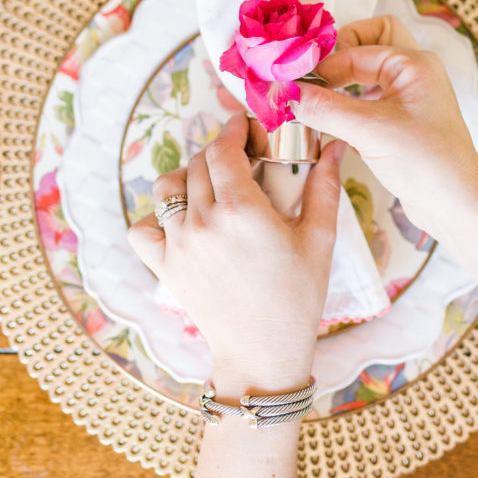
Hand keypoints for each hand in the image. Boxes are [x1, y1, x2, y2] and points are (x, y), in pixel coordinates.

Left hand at [127, 113, 343, 394]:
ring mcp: (177, 244)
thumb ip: (323, 187)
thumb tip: (334, 147)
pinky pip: (142, 228)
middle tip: (240, 159)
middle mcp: (202, 221)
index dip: (232, 130)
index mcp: (240, 209)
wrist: (263, 351)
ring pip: (167, 187)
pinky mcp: (164, 266)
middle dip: (218, 152)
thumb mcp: (319, 239)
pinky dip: (156, 218)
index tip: (244, 126)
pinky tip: (181, 221)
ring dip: (188, 178)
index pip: (222, 148)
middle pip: (198, 163)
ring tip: (212, 189)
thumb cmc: (297, 297)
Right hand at [292, 15, 477, 237]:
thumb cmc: (428, 163)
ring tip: (317, 99)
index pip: (356, 48)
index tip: (293, 82)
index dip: (322, 64)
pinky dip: (349, 104)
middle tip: (313, 77)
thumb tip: (286, 93)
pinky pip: (368, 99)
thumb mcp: (369, 131)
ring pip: (367, 72)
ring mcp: (408, 97)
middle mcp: (413, 74)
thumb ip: (325, 108)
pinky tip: (333, 123)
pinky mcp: (401, 122)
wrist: (457, 205)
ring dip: (342, 81)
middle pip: (368, 42)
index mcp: (414, 63)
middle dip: (338, 55)